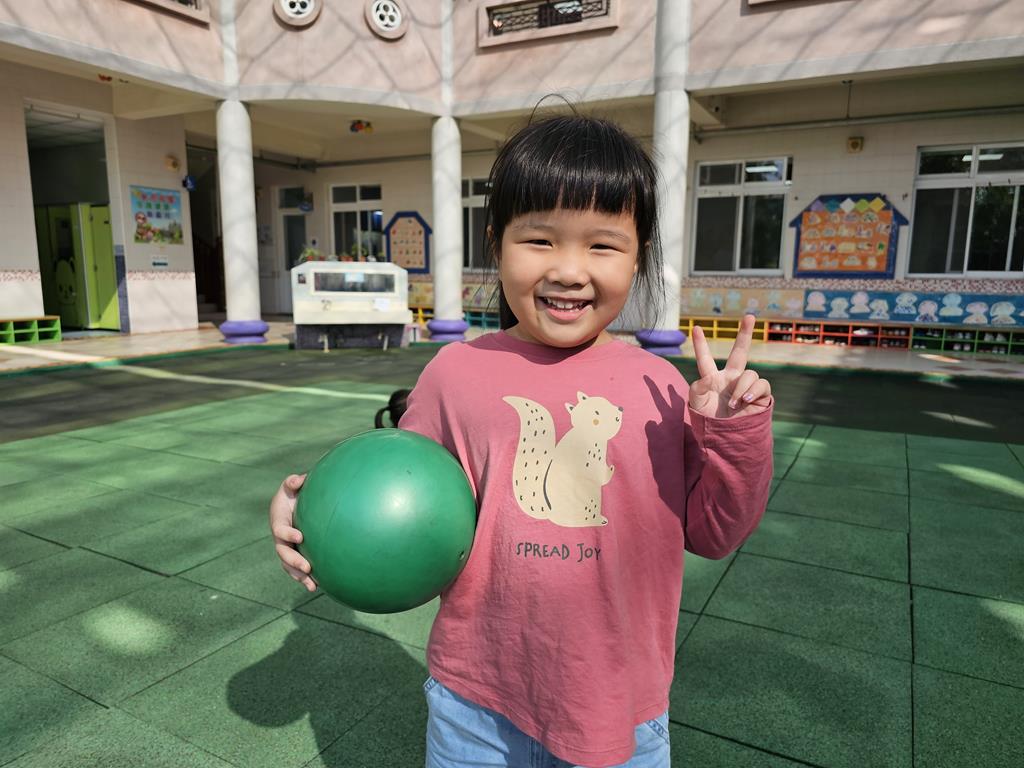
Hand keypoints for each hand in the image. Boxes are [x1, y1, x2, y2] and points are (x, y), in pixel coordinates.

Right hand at [269, 473, 315, 591]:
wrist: (293, 503)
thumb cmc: (294, 492)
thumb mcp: (291, 485)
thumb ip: (293, 481)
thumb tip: (298, 479)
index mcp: (278, 520)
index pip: (279, 529)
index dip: (287, 534)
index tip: (300, 536)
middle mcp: (280, 537)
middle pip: (283, 552)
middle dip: (293, 561)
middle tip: (306, 568)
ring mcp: (286, 547)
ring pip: (289, 565)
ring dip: (299, 576)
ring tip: (312, 585)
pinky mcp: (295, 553)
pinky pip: (297, 568)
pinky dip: (305, 578)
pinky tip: (318, 586)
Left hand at [689, 314, 771, 418]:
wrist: (726, 438)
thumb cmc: (709, 420)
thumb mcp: (696, 403)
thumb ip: (698, 386)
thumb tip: (713, 378)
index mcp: (713, 379)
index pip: (705, 359)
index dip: (700, 345)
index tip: (695, 328)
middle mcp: (731, 379)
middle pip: (740, 352)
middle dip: (745, 334)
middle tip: (750, 316)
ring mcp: (746, 386)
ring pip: (750, 373)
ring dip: (741, 388)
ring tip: (735, 403)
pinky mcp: (760, 395)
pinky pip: (762, 384)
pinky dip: (753, 391)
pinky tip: (745, 400)